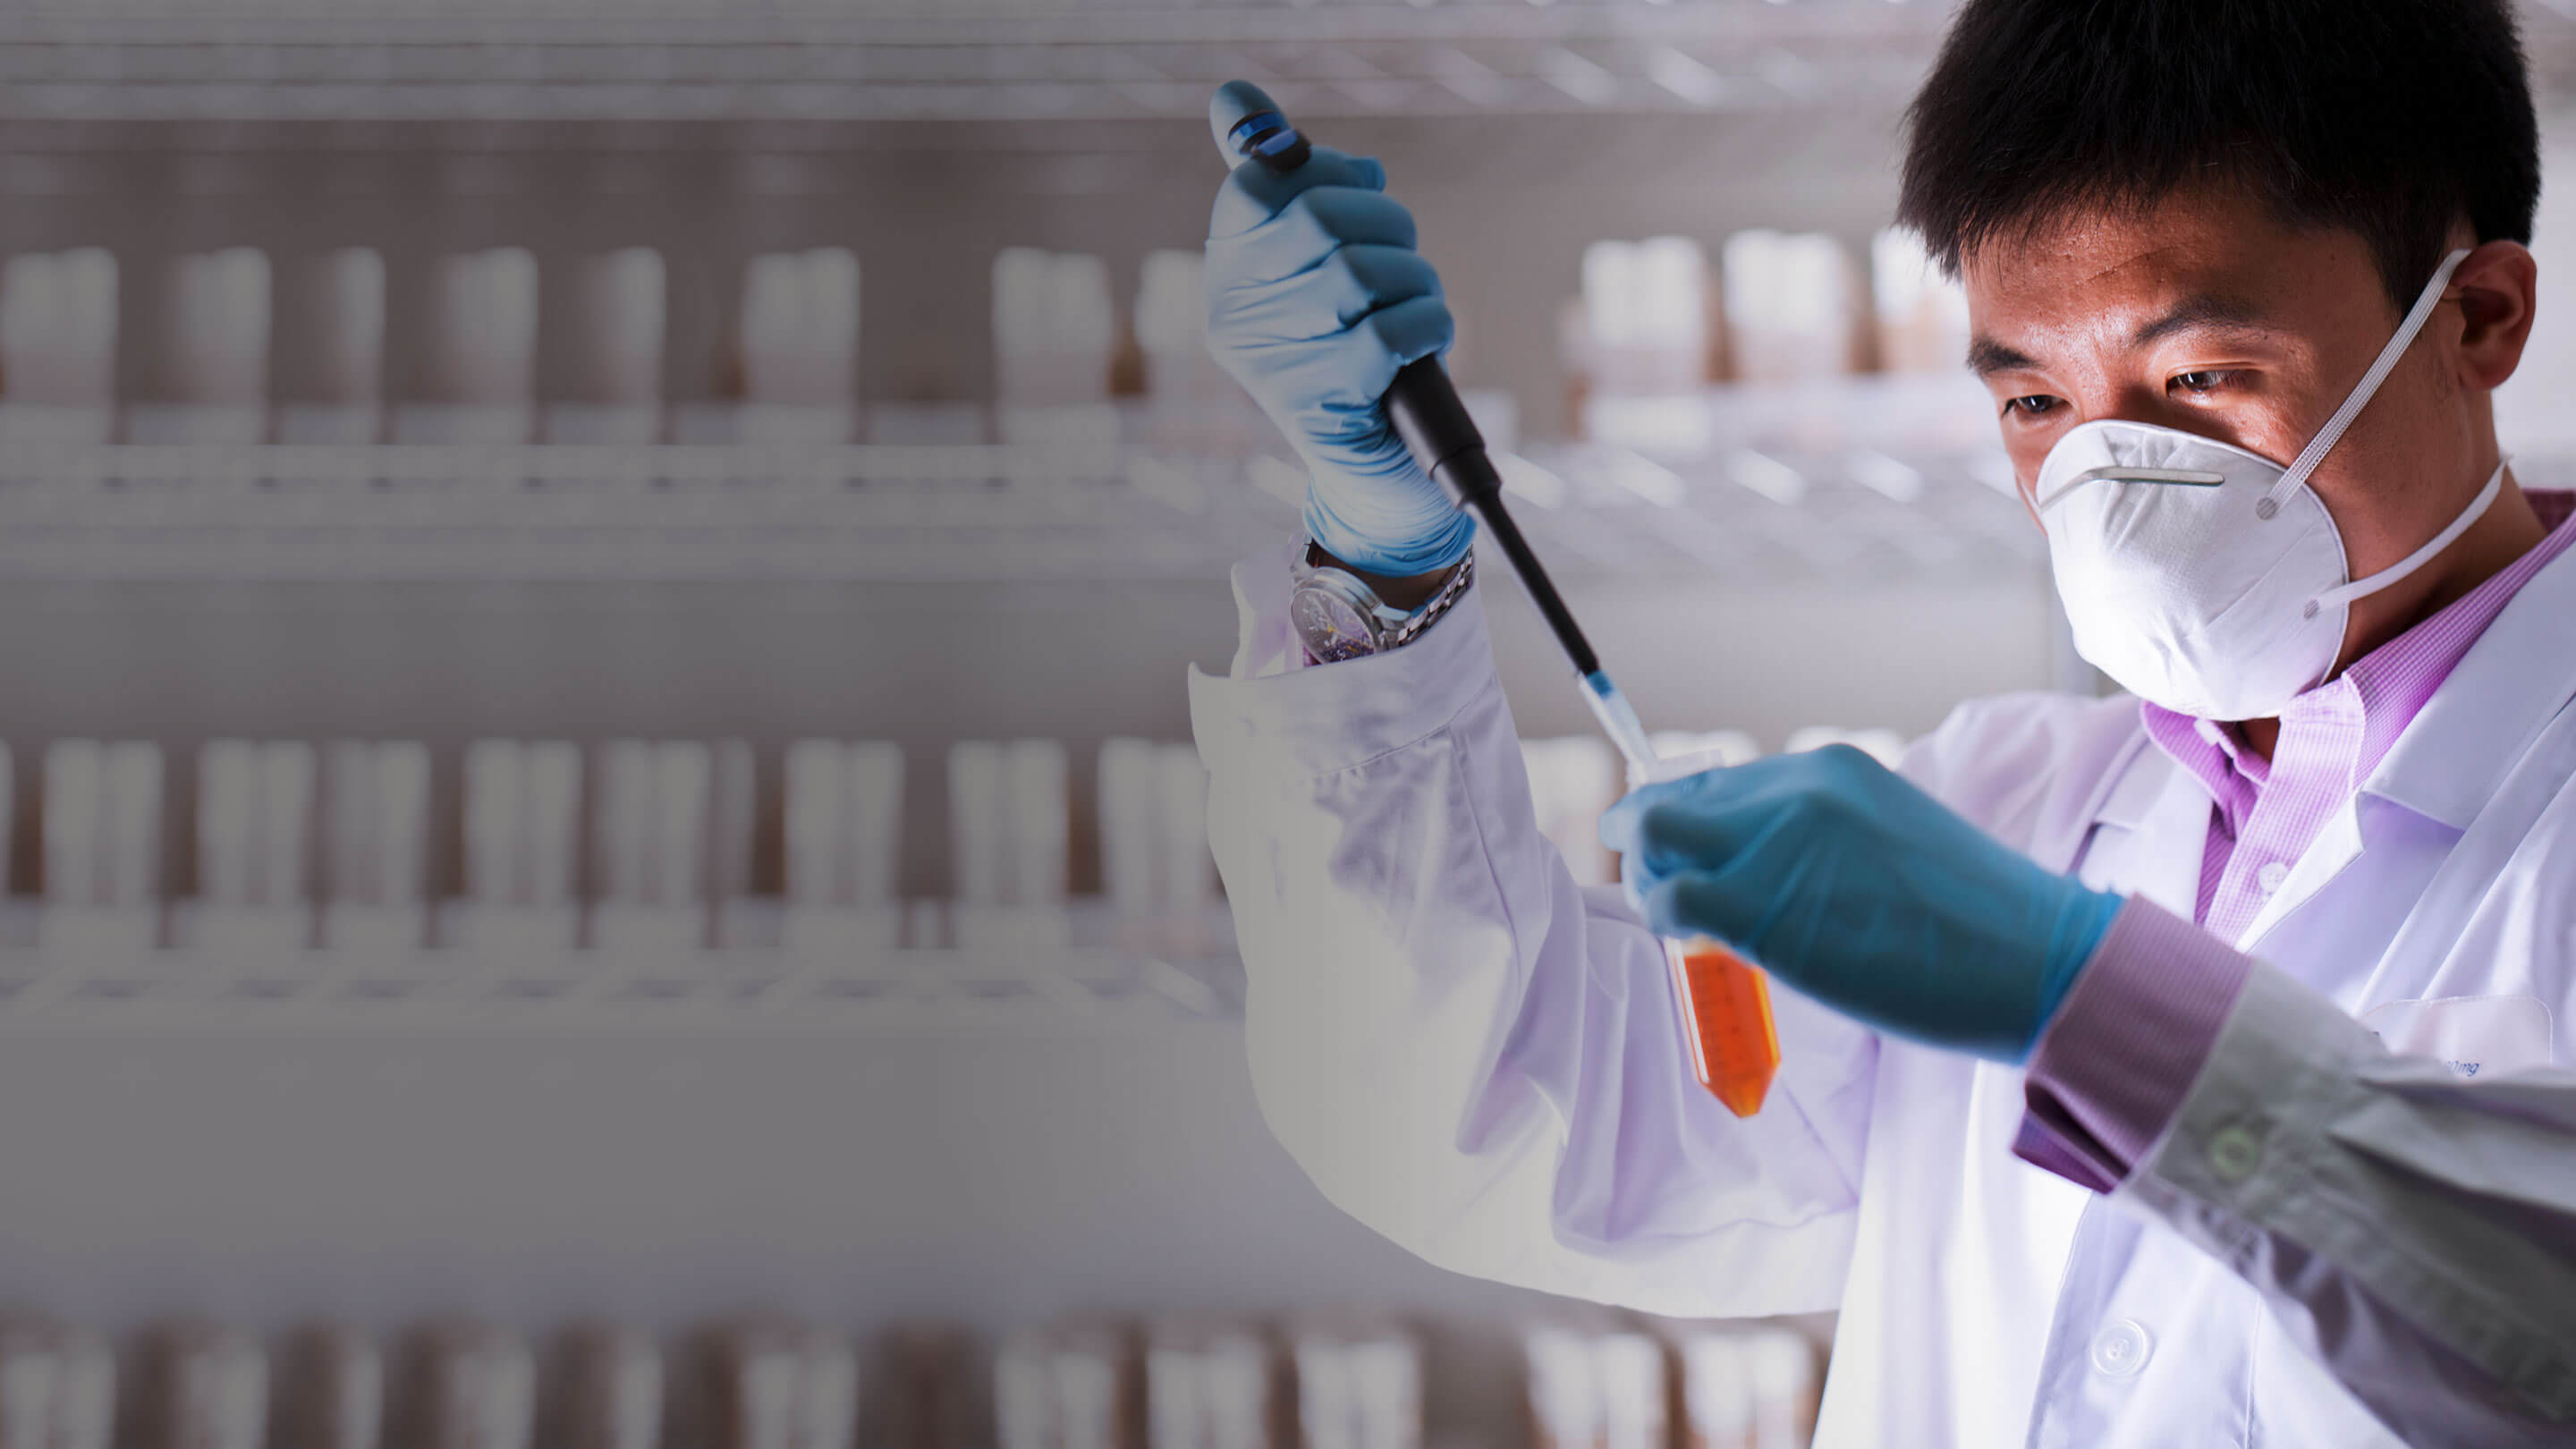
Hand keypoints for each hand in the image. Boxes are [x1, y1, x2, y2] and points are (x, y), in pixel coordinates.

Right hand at [1204, 107, 1470, 575]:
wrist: (1382, 478)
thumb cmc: (1364, 357)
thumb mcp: (1326, 261)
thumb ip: (1292, 182)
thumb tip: (1235, 99)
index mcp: (1228, 273)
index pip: (1258, 183)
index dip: (1331, 174)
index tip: (1364, 194)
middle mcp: (1233, 316)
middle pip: (1315, 218)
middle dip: (1385, 224)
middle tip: (1404, 257)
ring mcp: (1271, 364)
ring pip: (1355, 273)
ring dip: (1414, 280)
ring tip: (1418, 308)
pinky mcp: (1319, 403)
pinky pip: (1385, 332)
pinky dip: (1425, 326)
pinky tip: (1425, 343)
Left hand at [1599, 745, 2124, 1062]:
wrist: (2033, 959)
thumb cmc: (1977, 923)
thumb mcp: (1893, 842)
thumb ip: (1824, 840)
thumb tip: (1764, 872)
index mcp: (1830, 770)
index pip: (1721, 782)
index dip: (1688, 822)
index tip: (1682, 855)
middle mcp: (1796, 789)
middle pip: (1676, 803)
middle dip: (1651, 845)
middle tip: (1662, 893)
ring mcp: (1775, 842)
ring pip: (1653, 837)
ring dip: (1647, 877)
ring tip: (1672, 919)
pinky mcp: (1761, 905)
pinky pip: (1668, 897)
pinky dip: (1661, 917)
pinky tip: (1690, 942)